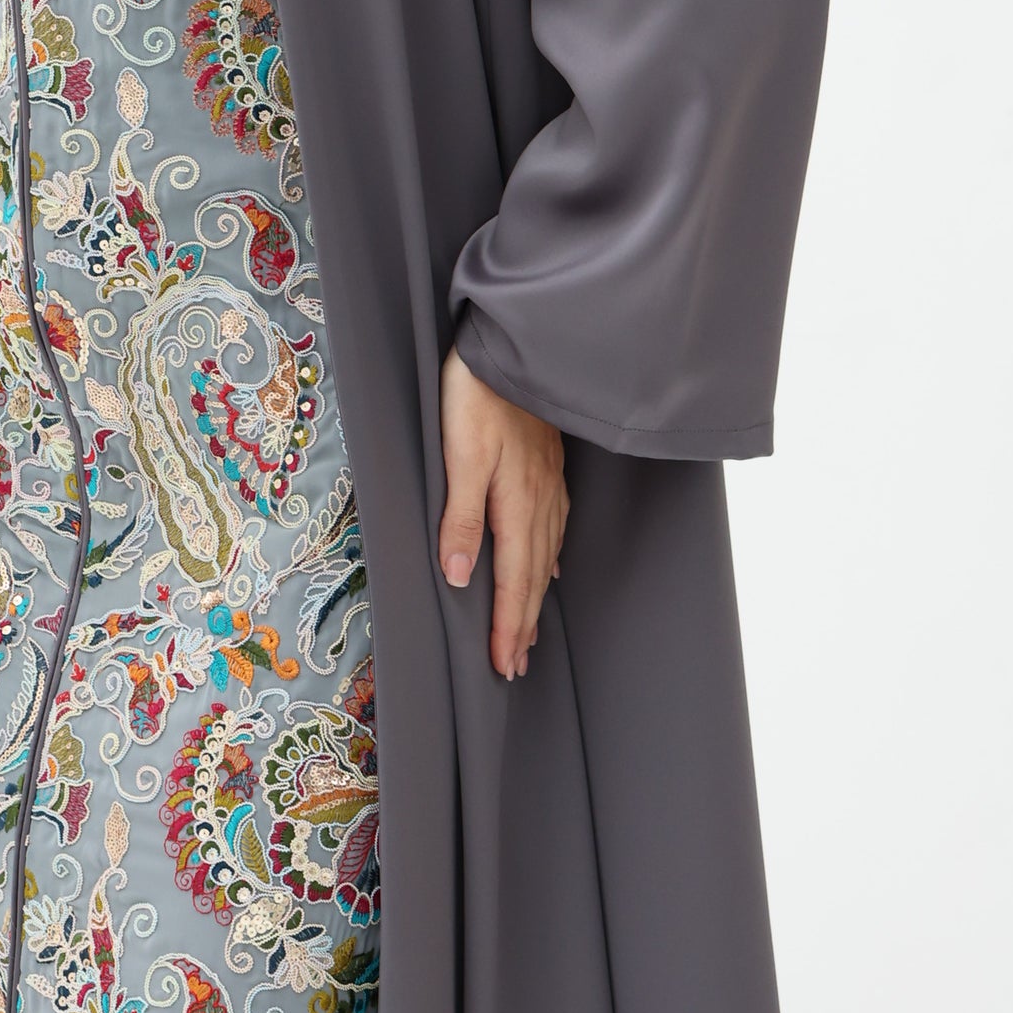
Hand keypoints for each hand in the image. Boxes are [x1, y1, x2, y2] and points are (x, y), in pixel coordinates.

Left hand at [437, 345, 568, 679]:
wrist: (513, 346)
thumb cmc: (477, 396)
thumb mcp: (459, 456)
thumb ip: (461, 517)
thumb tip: (461, 578)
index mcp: (515, 504)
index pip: (512, 582)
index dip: (506, 626)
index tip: (501, 665)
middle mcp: (539, 501)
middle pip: (532, 577)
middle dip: (522, 625)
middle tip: (514, 666)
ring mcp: (548, 483)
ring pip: (544, 555)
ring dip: (534, 597)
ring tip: (529, 631)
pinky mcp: (549, 465)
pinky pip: (553, 526)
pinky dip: (549, 557)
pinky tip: (549, 565)